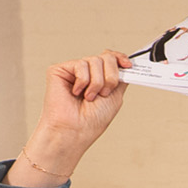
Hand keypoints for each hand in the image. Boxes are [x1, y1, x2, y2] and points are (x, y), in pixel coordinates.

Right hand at [12, 50, 132, 186]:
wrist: (76, 129)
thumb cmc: (93, 119)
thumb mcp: (115, 96)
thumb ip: (121, 78)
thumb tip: (128, 64)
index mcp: (100, 78)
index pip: (111, 58)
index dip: (120, 58)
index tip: (129, 65)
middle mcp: (87, 73)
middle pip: (106, 57)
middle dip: (111, 76)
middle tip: (105, 93)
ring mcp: (73, 70)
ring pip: (94, 60)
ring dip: (97, 82)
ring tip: (89, 97)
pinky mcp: (59, 70)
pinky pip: (80, 65)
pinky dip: (83, 81)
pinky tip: (76, 93)